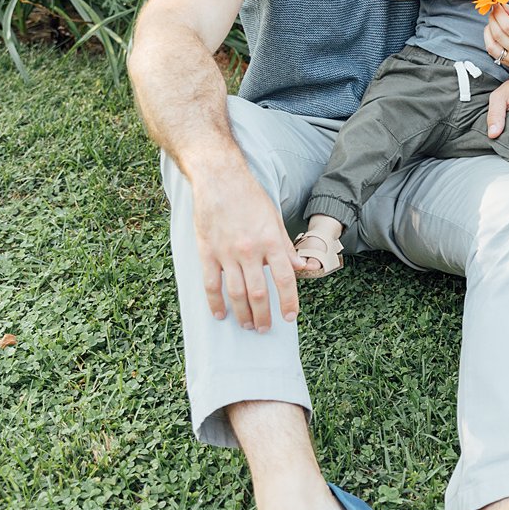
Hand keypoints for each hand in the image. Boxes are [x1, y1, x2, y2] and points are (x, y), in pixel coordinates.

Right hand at [191, 169, 304, 331]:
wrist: (220, 180)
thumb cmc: (250, 197)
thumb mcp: (275, 218)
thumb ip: (286, 246)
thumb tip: (301, 266)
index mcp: (270, 241)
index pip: (285, 278)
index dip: (289, 300)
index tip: (290, 317)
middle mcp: (250, 250)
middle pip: (259, 292)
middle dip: (264, 315)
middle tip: (265, 329)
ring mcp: (226, 253)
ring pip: (235, 292)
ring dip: (243, 313)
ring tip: (247, 325)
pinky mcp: (207, 252)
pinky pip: (211, 284)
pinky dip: (215, 302)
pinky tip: (220, 314)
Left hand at [484, 3, 508, 73]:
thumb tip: (503, 6)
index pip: (508, 27)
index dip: (499, 14)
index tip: (496, 5)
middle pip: (499, 36)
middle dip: (493, 20)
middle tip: (494, 10)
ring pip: (493, 48)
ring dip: (488, 32)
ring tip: (493, 21)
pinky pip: (496, 55)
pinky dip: (491, 42)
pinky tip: (495, 32)